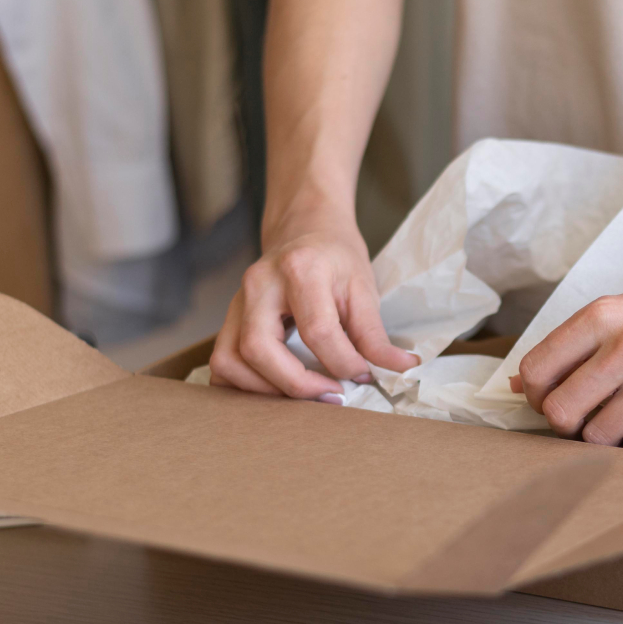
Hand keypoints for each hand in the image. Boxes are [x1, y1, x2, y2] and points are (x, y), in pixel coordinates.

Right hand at [209, 214, 417, 399]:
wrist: (305, 228)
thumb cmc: (336, 257)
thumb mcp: (363, 288)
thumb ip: (375, 334)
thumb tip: (400, 368)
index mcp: (299, 269)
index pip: (317, 331)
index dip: (343, 363)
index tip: (363, 375)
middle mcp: (259, 284)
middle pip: (258, 349)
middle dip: (297, 385)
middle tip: (332, 395)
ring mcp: (236, 301)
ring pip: (229, 360)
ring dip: (266, 390)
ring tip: (306, 393)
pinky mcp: (228, 318)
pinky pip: (222, 362)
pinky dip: (244, 385)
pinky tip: (278, 386)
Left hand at [513, 236, 622, 452]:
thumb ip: (573, 345)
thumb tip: (521, 384)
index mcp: (603, 315)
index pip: (538, 370)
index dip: (536, 394)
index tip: (549, 399)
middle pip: (560, 412)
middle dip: (563, 423)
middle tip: (580, 419)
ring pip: (596, 438)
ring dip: (599, 439)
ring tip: (617, 422)